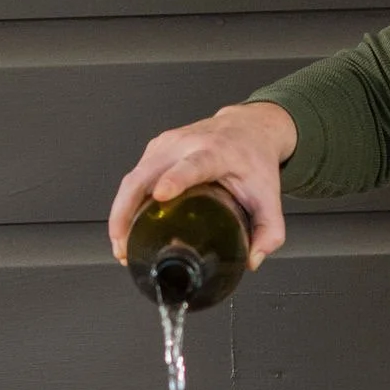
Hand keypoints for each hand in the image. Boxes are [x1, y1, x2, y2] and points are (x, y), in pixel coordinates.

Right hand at [106, 100, 297, 269]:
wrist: (247, 128)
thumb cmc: (253, 159)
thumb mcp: (269, 196)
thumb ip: (269, 231)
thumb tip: (252, 261)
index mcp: (216, 153)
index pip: (192, 165)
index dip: (175, 179)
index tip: (161, 194)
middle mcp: (187, 144)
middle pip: (146, 175)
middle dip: (126, 210)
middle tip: (123, 245)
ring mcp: (166, 145)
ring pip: (132, 178)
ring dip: (119, 212)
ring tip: (121, 245)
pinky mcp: (154, 149)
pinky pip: (133, 177)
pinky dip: (124, 203)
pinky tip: (126, 226)